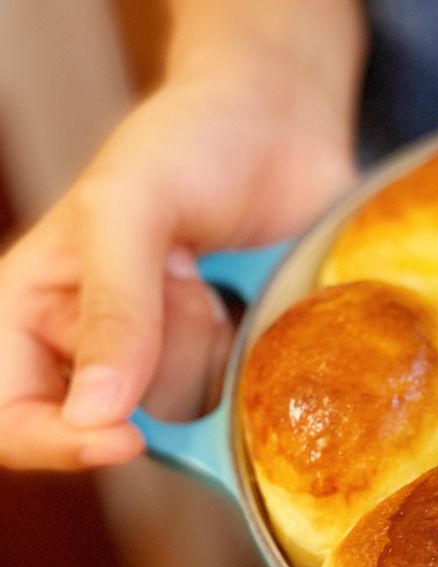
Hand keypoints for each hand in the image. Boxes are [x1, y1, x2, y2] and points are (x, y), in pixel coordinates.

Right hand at [0, 70, 353, 469]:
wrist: (282, 124)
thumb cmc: (187, 144)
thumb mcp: (129, 210)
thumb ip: (112, 311)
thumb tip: (95, 416)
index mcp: (33, 312)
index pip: (11, 418)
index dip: (57, 443)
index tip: (128, 438)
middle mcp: (96, 349)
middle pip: (112, 424)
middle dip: (158, 363)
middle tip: (183, 281)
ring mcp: (172, 360)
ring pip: (186, 418)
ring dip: (214, 353)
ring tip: (218, 279)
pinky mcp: (235, 363)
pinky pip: (244, 408)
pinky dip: (257, 367)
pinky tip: (259, 303)